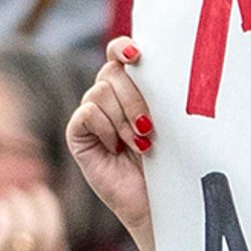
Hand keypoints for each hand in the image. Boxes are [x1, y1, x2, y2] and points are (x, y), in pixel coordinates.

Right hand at [66, 40, 161, 250]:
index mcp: (132, 88)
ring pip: (101, 91)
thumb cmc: (172, 162)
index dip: (123, 48)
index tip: (137, 55)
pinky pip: (87, 113)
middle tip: (149, 127)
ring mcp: (92, 116)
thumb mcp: (171, 120)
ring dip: (124, 118)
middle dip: (135, 97)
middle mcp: (109, 98)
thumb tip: (161, 65)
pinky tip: (118, 148)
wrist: (161, 202)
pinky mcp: (78, 135)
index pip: (119, 53)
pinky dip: (106, 128)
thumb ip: (160, 92)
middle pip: (113, 72)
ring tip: (139, 144)